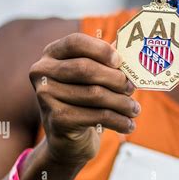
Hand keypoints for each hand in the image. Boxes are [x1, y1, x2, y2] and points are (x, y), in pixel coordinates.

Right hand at [29, 33, 139, 166]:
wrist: (67, 137)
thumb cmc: (85, 98)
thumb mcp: (92, 76)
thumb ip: (107, 62)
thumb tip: (133, 53)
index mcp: (52, 53)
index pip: (75, 42)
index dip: (100, 49)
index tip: (120, 61)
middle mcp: (43, 72)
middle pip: (85, 69)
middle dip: (115, 79)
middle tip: (132, 88)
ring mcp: (46, 96)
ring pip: (94, 94)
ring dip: (122, 103)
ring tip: (135, 109)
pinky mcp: (57, 120)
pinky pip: (96, 116)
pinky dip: (118, 120)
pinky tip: (129, 125)